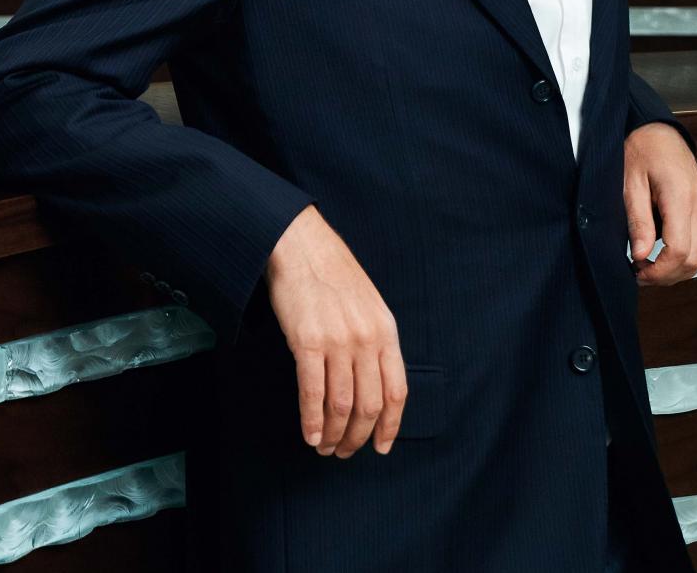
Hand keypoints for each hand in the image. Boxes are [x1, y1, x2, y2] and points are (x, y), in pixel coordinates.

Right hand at [265, 204, 406, 458]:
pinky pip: (313, 392)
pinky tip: (309, 434)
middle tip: (345, 452)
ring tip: (325, 447)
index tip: (381, 446)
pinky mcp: (307, 341)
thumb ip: (374, 340)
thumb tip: (371, 382)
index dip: (390, 426)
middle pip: (369, 404)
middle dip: (358, 436)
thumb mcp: (368, 304)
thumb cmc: (331, 273)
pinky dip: (312, 419)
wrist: (299, 244)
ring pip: (341, 404)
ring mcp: (338, 341)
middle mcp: (367, 339)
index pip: (397, 391)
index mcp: (386, 331)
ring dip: (334, 434)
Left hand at [625, 123, 696, 285]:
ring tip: (650, 270)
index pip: (679, 250)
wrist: (658, 131)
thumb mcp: (629, 184)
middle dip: (667, 275)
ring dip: (679, 270)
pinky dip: (688, 258)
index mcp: (682, 196)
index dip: (659, 270)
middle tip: (640, 275)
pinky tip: (665, 259)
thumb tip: (641, 256)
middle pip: (694, 258)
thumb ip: (638, 221)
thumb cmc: (639, 152)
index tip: (637, 272)